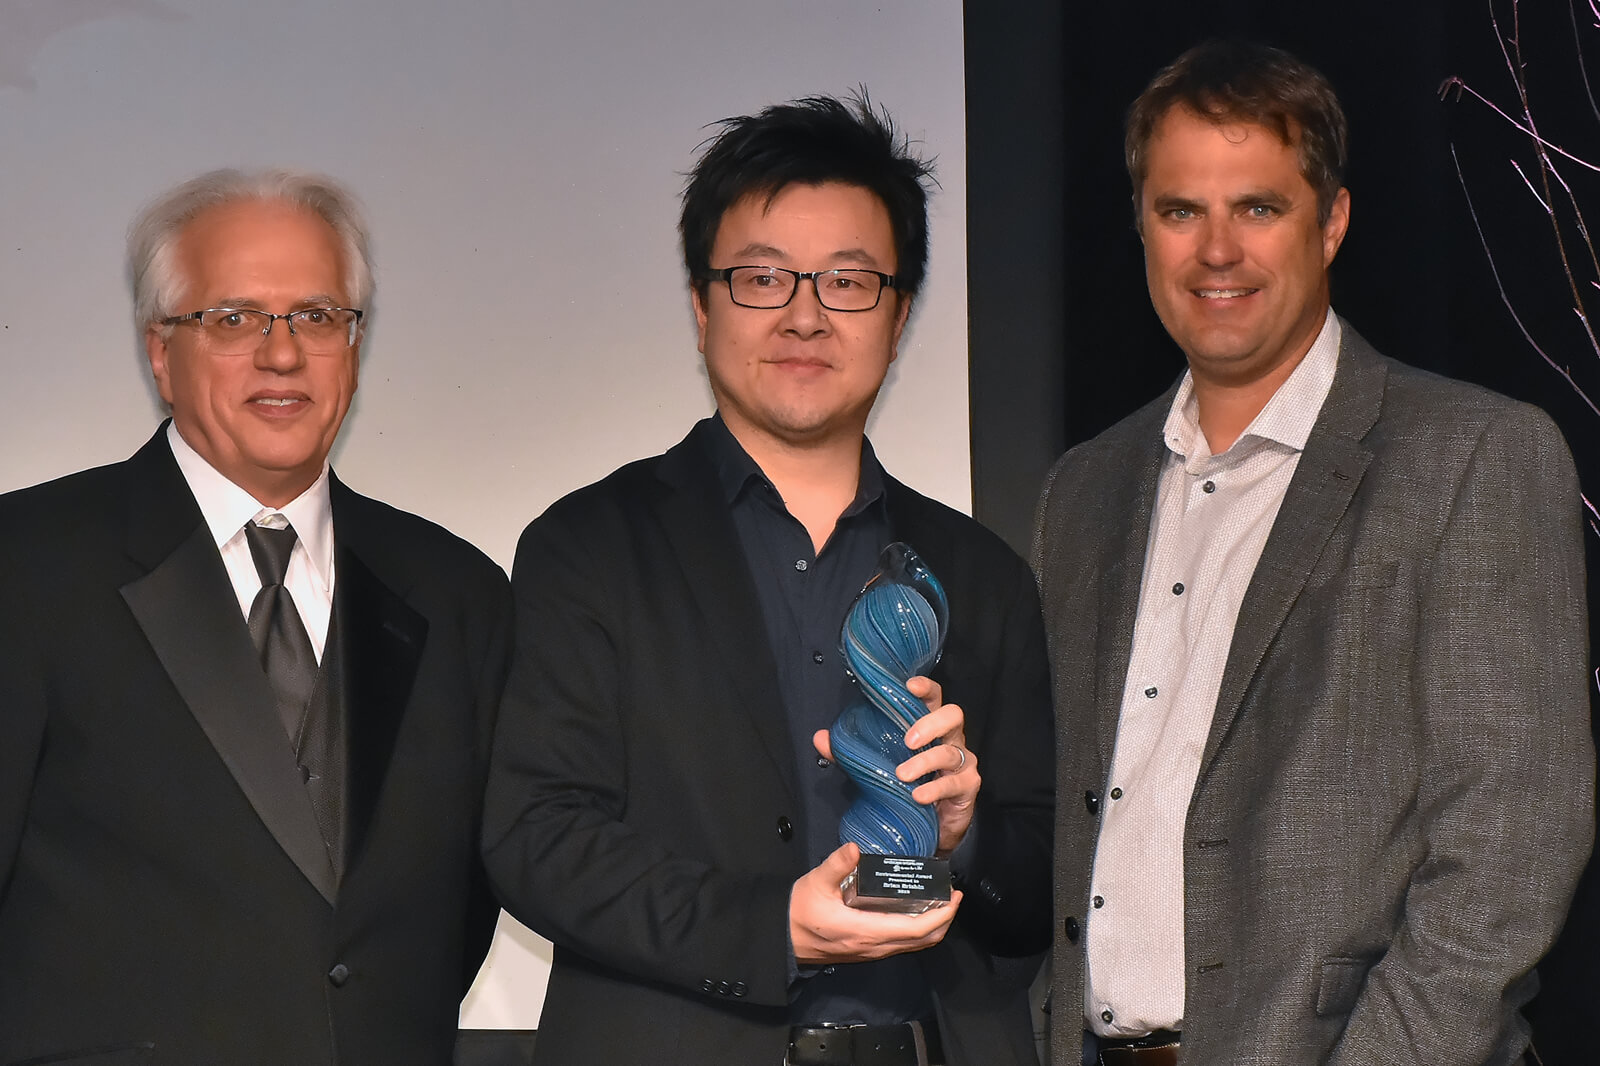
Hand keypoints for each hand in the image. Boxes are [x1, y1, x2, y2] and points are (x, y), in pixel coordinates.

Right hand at [789, 842, 962, 964]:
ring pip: (914, 945)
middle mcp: (876, 946)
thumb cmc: (799, 911)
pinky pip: (902, 945)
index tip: (954, 896)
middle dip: (945, 920)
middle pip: (923, 941)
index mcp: (867, 931)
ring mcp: (873, 951)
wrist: (783, 938)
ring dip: (933, 926)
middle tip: (953, 896)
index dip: (941, 915)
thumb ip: (837, 864)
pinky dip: (918, 930)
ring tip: (938, 901)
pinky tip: (915, 910)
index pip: (916, 929)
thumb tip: (855, 847)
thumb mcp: (815, 883)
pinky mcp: (867, 950)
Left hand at [813, 676, 979, 855]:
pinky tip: (918, 796)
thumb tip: (820, 738)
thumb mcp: (875, 766)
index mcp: (929, 726)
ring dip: (924, 762)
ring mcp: (962, 762)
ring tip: (903, 775)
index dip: (925, 688)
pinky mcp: (967, 787)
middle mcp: (950, 739)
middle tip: (907, 740)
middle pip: (952, 715)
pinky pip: (953, 783)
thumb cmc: (906, 785)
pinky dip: (934, 789)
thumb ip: (849, 752)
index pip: (934, 698)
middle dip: (930, 724)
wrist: (931, 825)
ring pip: (950, 752)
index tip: (910, 686)